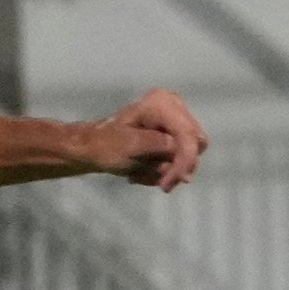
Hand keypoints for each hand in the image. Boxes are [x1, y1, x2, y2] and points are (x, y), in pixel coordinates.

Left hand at [76, 89, 207, 192]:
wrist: (93, 147)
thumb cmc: (105, 145)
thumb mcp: (129, 145)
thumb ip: (158, 145)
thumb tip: (180, 151)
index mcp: (162, 103)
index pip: (188, 134)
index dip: (184, 162)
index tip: (166, 185)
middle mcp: (174, 105)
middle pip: (195, 144)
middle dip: (174, 167)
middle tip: (155, 182)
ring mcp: (177, 118)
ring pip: (190, 153)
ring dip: (166, 170)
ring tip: (138, 173)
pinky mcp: (176, 132)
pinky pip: (181, 157)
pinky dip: (163, 168)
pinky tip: (143, 169)